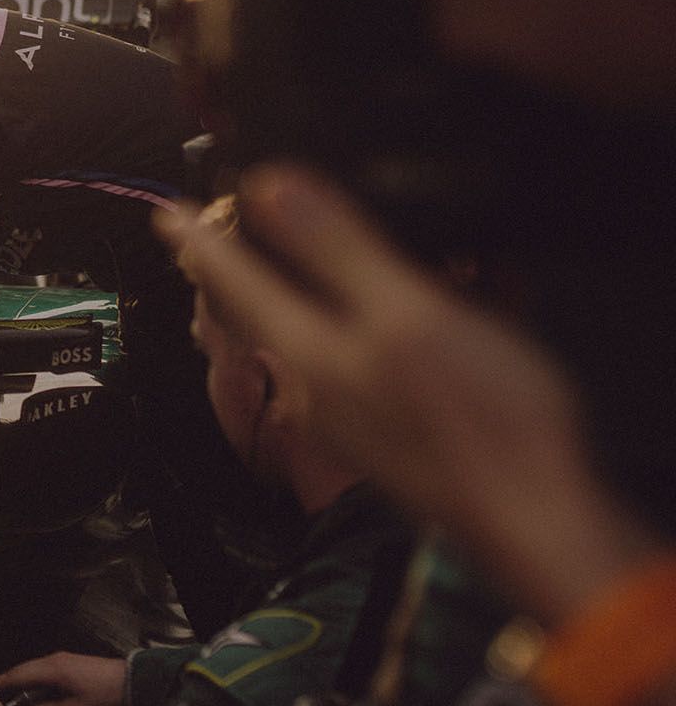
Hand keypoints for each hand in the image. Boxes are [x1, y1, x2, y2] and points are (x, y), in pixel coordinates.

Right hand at [0, 652, 124, 705]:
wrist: (134, 682)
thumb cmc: (106, 698)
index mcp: (52, 669)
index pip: (16, 676)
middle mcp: (54, 659)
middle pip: (22, 671)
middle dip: (5, 683)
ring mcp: (63, 660)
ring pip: (32, 671)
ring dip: (20, 683)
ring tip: (8, 697)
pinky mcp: (70, 664)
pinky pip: (44, 671)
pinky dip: (33, 682)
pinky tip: (32, 694)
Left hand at [155, 164, 601, 607]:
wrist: (537, 516)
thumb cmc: (478, 424)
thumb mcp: (403, 313)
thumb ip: (334, 249)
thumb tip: (266, 189)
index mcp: (308, 348)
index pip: (231, 278)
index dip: (199, 237)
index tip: (167, 212)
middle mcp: (319, 378)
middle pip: (264, 303)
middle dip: (243, 261)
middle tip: (217, 229)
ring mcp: (358, 401)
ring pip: (319, 322)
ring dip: (320, 281)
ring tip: (320, 248)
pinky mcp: (400, 415)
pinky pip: (375, 347)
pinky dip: (389, 311)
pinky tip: (433, 295)